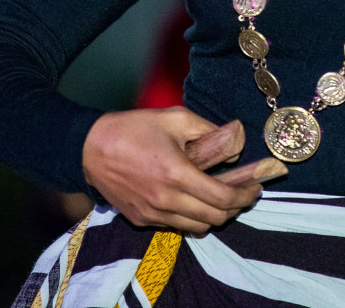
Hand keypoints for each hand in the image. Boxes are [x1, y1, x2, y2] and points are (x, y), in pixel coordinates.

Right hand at [81, 108, 262, 232]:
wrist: (89, 148)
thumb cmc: (133, 128)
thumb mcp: (175, 117)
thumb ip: (208, 130)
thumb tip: (234, 147)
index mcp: (176, 173)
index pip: (222, 198)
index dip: (245, 196)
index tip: (255, 188)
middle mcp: (165, 200)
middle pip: (215, 218)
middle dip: (235, 207)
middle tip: (243, 192)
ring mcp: (152, 214)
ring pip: (197, 227)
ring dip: (215, 215)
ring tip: (221, 197)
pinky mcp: (141, 220)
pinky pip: (177, 226)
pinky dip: (192, 217)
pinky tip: (194, 200)